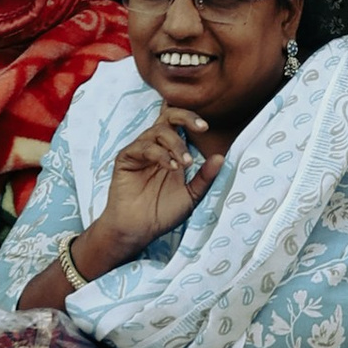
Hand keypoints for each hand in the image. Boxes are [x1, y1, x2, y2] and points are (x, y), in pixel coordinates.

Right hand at [82, 108, 221, 268]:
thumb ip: (204, 177)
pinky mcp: (126, 158)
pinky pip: (143, 147)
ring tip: (185, 164)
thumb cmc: (163, 213)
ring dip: (176, 144)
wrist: (139, 230)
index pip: (179, 123)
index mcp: (171, 151)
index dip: (191, 117)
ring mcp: (140, 151)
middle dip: (186, 117)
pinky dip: (160, 154)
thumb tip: (221, 157)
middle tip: (202, 128)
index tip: (207, 128)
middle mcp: (155, 146)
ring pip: (157, 131)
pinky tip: (171, 167)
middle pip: (168, 117)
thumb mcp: (191, 195)